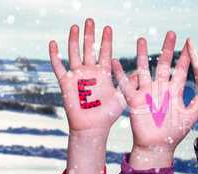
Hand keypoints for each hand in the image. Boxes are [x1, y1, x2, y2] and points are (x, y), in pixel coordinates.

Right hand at [49, 18, 123, 133]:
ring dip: (74, 40)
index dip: (106, 40)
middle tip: (90, 20)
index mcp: (103, 73)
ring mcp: (77, 76)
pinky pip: (58, 66)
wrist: (92, 128)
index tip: (108, 27)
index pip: (105, 52)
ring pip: (74, 53)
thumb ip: (130, 83)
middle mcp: (90, 72)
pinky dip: (55, 55)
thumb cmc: (108, 114)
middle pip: (89, 48)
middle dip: (90, 34)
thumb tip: (143, 72)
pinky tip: (53, 43)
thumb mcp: (123, 96)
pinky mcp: (66, 83)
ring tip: (75, 26)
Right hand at [112, 32, 197, 168]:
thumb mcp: (190, 117)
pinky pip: (126, 85)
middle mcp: (160, 88)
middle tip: (171, 33)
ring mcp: (147, 92)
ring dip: (142, 55)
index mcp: (174, 91)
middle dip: (167, 49)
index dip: (185, 57)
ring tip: (141, 40)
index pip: (180, 70)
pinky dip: (120, 74)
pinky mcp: (134, 100)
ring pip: (144, 69)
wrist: (157, 147)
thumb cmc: (174, 133)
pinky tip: (114, 62)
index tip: (189, 43)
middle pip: (164, 64)